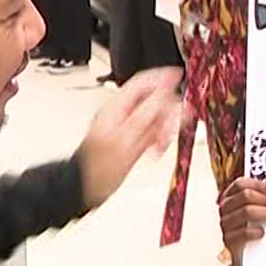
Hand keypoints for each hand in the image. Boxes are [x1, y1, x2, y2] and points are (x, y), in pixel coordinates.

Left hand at [76, 68, 182, 209]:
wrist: (87, 188)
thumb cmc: (98, 167)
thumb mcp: (126, 139)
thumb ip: (146, 114)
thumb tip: (164, 93)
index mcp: (117, 107)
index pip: (142, 83)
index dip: (162, 77)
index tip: (178, 77)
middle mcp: (123, 114)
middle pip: (152, 100)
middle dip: (166, 111)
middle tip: (175, 123)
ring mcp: (128, 128)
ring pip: (155, 118)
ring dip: (164, 128)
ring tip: (163, 142)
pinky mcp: (132, 141)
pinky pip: (152, 133)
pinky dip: (159, 139)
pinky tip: (157, 149)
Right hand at [218, 176, 265, 256]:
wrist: (243, 257)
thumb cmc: (248, 231)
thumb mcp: (252, 212)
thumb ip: (260, 200)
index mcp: (228, 199)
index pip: (240, 184)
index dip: (258, 185)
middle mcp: (225, 209)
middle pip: (245, 195)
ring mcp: (225, 224)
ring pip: (246, 211)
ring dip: (265, 213)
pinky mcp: (228, 240)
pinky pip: (244, 232)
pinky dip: (256, 231)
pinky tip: (261, 232)